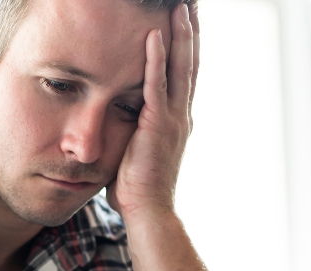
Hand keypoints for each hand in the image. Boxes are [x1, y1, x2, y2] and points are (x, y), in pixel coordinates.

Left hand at [106, 3, 199, 218]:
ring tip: (180, 7)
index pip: (186, 74)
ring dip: (179, 34)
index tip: (187, 20)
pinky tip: (153, 35)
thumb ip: (135, 129)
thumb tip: (118, 118)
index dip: (188, 45)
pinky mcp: (157, 125)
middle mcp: (182, 114)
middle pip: (191, 62)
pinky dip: (156, 59)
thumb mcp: (138, 150)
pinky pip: (156, 85)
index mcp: (178, 119)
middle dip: (191, 30)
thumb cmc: (137, 187)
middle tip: (192, 4)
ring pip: (180, 67)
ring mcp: (173, 119)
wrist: (148, 211)